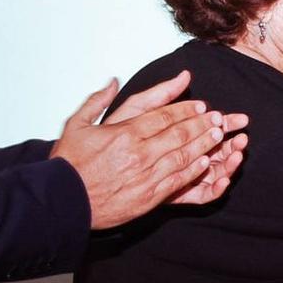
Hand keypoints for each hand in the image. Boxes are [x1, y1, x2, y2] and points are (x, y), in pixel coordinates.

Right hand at [53, 71, 251, 229]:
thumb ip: (96, 100)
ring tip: (219, 135)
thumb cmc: (69, 164)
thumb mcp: (76, 124)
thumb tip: (112, 81)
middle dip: (202, 124)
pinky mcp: (149, 197)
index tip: (201, 105)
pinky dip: (194, 170)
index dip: (186, 109)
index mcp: (124, 134)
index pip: (164, 117)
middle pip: (179, 134)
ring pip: (184, 156)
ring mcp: (146, 176)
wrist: (63, 201)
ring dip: (204, 145)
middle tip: (220, 118)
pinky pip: (178, 180)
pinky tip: (206, 161)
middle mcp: (139, 153)